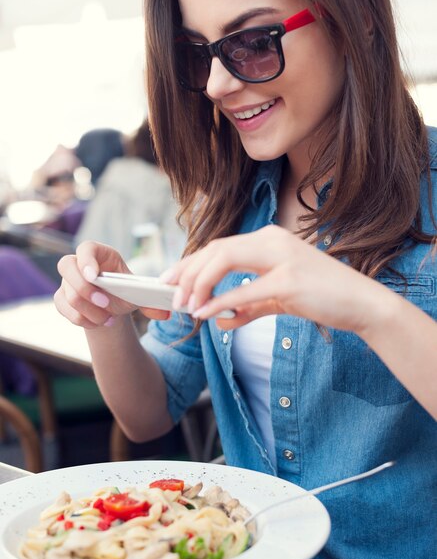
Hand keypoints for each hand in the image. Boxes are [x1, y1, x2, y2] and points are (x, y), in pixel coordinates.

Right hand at [54, 241, 169, 328]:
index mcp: (99, 253)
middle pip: (66, 267)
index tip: (94, 276)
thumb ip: (151, 302)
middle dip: (85, 289)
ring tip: (108, 319)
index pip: (86, 248)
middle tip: (105, 304)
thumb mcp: (137, 293)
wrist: (112, 304)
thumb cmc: (124, 291)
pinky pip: (63, 309)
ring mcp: (66, 280)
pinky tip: (97, 322)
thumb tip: (166, 314)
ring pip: (67, 294)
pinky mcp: (61, 298)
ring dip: (89, 311)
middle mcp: (78, 263)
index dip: (87, 260)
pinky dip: (82, 320)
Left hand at [162, 225, 389, 334]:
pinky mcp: (289, 281)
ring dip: (198, 283)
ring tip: (184, 304)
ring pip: (224, 260)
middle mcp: (273, 241)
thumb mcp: (279, 299)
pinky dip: (220, 302)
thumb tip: (220, 319)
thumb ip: (248, 306)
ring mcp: (282, 258)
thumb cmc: (322, 297)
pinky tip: (204, 313)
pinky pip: (244, 291)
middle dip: (186, 272)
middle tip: (170, 295)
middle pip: (216, 249)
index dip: (190, 263)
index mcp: (269, 240)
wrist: (363, 304)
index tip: (170, 280)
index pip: (219, 246)